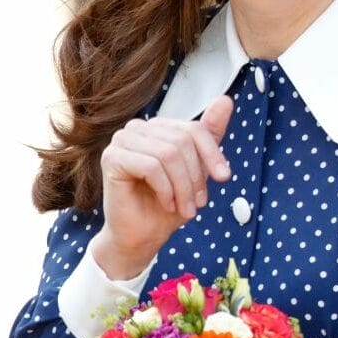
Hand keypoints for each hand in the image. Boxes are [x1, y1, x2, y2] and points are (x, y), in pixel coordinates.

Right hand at [92, 94, 233, 277]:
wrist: (141, 237)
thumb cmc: (167, 206)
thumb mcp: (197, 171)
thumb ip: (209, 136)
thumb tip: (225, 100)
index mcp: (158, 128)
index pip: (194, 129)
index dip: (212, 153)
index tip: (224, 177)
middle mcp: (138, 128)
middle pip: (182, 141)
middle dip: (195, 177)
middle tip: (198, 204)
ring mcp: (122, 140)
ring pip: (168, 154)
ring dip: (182, 187)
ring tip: (185, 208)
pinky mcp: (112, 157)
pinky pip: (151, 166)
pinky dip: (165, 189)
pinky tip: (167, 204)